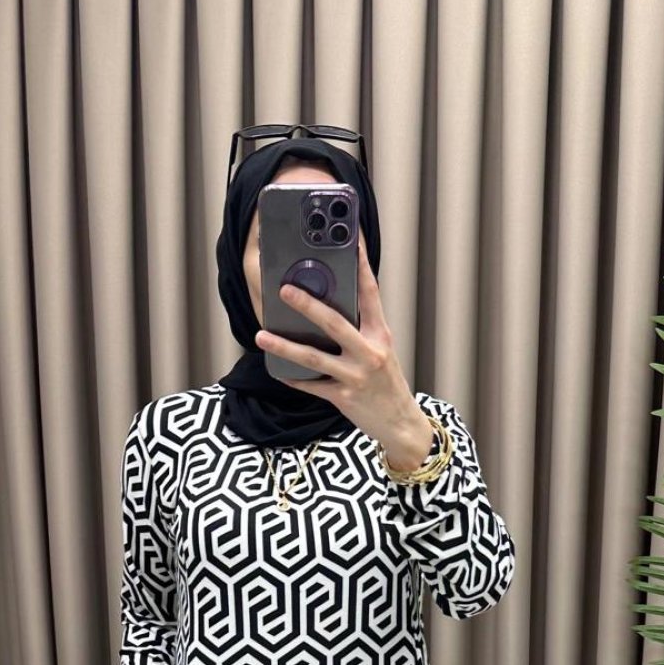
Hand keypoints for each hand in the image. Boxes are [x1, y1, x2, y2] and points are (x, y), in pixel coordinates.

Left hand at [254, 238, 434, 470]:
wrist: (401, 424)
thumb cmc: (387, 384)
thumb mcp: (382, 352)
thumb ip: (361, 331)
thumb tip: (328, 312)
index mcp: (381, 335)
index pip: (370, 293)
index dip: (361, 264)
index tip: (351, 240)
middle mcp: (369, 352)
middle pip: (334, 322)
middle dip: (307, 304)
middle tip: (284, 289)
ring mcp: (356, 376)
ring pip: (314, 357)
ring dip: (284, 346)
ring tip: (262, 335)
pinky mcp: (343, 398)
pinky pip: (311, 385)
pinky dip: (293, 377)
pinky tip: (277, 369)